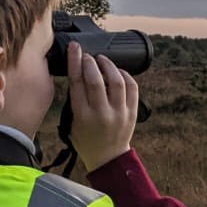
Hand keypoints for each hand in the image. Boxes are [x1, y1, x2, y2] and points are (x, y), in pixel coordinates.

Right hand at [66, 40, 138, 171]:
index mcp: (83, 116)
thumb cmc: (87, 140)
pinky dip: (125, 75)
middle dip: (90, 62)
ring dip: (108, 65)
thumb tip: (78, 71)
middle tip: (87, 55)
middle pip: (96, 80)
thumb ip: (75, 99)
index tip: (74, 48)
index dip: (75, 62)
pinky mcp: (132, 113)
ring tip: (102, 60)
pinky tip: (118, 71)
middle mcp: (101, 114)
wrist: (108, 158)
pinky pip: (132, 87)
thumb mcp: (73, 122)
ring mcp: (119, 113)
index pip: (77, 83)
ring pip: (117, 81)